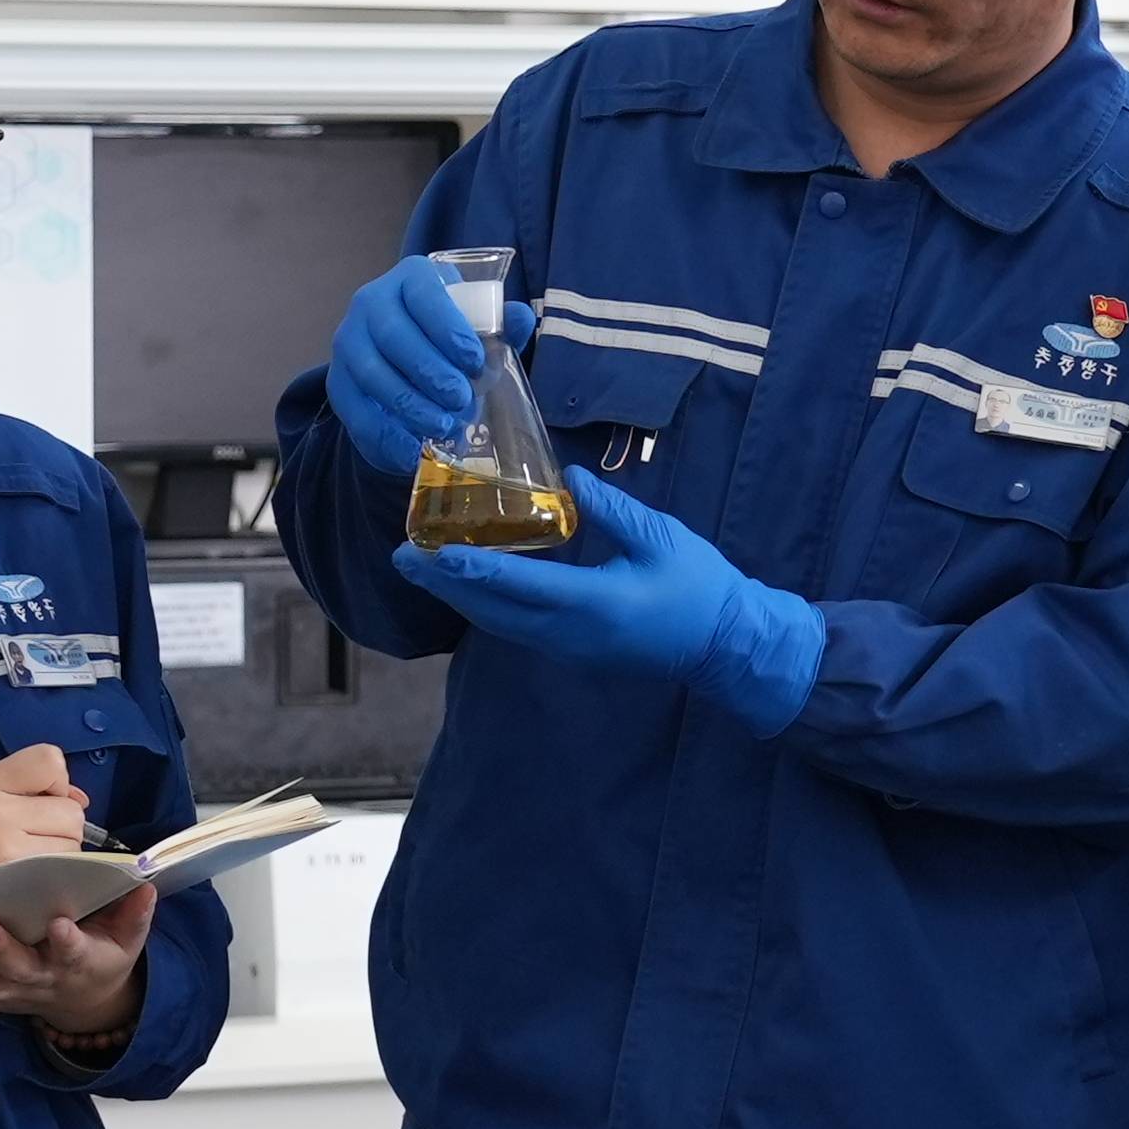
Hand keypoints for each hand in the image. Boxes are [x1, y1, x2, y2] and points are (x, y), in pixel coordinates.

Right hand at [0, 746, 87, 943]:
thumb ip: (28, 789)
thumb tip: (80, 799)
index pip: (50, 761)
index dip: (54, 784)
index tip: (35, 804)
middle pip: (71, 810)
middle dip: (59, 826)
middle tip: (27, 841)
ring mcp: (8, 850)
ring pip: (73, 842)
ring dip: (60, 854)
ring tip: (25, 862)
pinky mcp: (17, 884)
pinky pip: (65, 871)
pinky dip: (56, 876)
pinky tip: (29, 880)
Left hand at [0, 881, 155, 1034]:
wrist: (84, 999)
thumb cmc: (103, 955)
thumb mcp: (127, 937)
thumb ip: (134, 912)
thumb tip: (144, 884)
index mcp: (78, 961)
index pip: (74, 950)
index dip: (68, 940)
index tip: (59, 923)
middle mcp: (41, 980)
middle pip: (20, 970)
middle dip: (2, 950)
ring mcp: (12, 993)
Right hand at [325, 258, 530, 471]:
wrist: (411, 369)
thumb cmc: (451, 342)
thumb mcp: (480, 332)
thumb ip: (502, 326)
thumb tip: (520, 318)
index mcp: (411, 279)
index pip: (425, 293)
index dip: (448, 327)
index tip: (474, 361)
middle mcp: (372, 301)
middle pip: (393, 334)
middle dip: (429, 370)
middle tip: (460, 398)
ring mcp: (350, 340)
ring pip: (372, 372)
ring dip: (409, 403)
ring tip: (441, 425)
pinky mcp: (338, 380)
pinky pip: (354, 408)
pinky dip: (385, 433)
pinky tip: (412, 450)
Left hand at [393, 469, 821, 736]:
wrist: (726, 645)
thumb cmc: (699, 587)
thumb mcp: (661, 538)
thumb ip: (612, 509)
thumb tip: (570, 479)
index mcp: (593, 604)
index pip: (517, 586)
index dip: (469, 570)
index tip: (429, 554)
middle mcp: (569, 634)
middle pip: (492, 612)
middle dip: (444, 584)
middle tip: (402, 555)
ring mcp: (568, 648)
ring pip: (498, 624)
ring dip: (459, 597)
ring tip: (422, 566)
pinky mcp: (571, 649)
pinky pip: (516, 628)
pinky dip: (486, 605)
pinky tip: (469, 583)